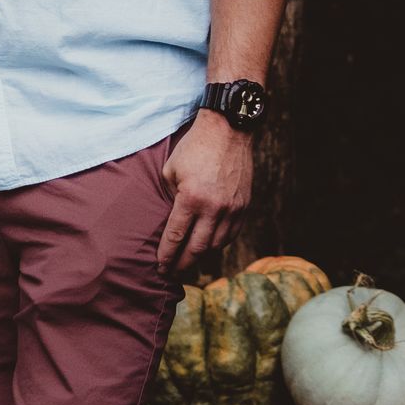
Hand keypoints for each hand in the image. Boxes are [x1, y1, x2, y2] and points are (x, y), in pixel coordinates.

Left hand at [157, 114, 252, 271]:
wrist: (228, 131)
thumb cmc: (193, 148)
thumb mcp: (170, 170)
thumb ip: (170, 197)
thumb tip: (172, 219)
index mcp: (191, 199)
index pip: (176, 236)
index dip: (167, 254)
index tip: (160, 266)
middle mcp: (214, 209)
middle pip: (197, 248)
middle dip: (183, 264)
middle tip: (172, 273)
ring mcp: (233, 210)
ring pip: (216, 245)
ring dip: (201, 256)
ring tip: (188, 262)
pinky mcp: (244, 207)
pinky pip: (231, 234)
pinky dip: (218, 243)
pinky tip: (208, 246)